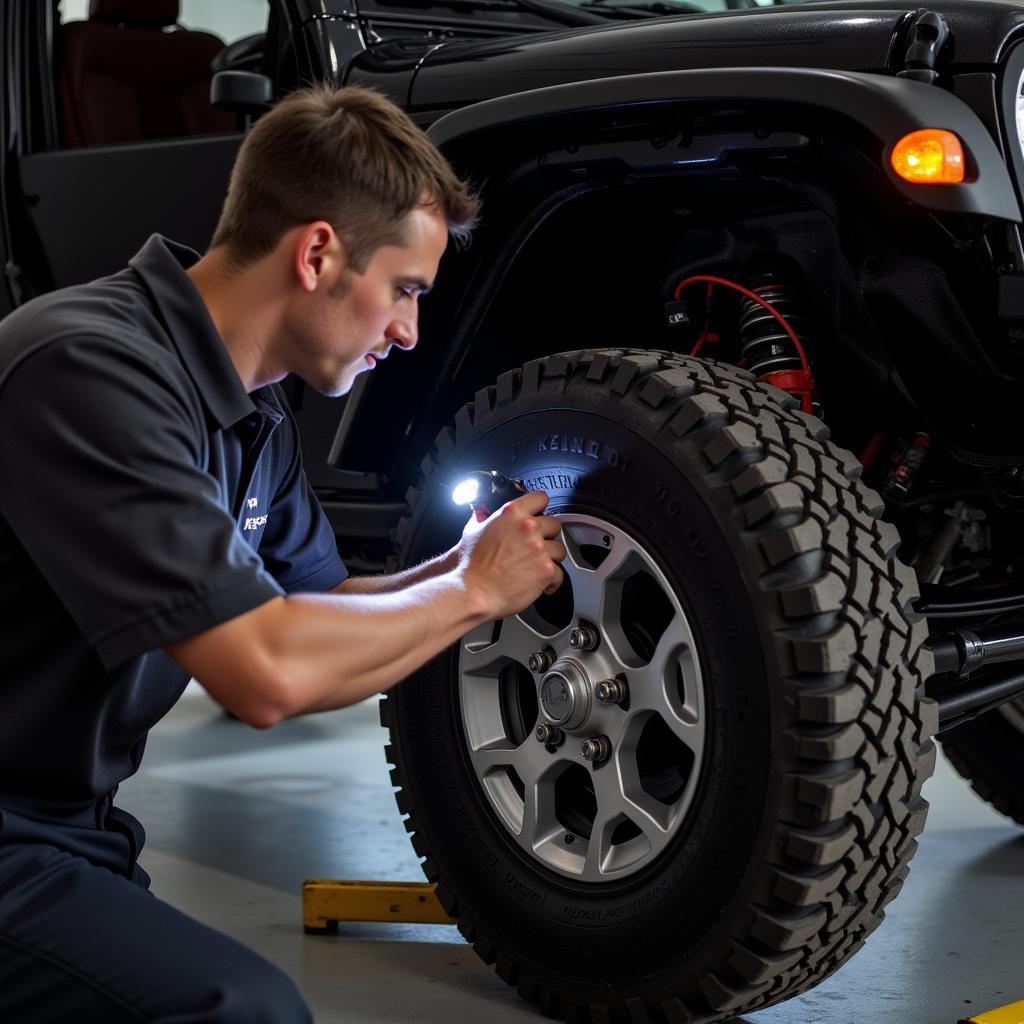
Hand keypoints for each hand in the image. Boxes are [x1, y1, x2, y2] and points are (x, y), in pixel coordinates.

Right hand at [458, 491, 566, 619]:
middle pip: (554, 524)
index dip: (540, 508)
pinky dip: (552, 581)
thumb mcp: (472, 532)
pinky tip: (542, 584)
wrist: (474, 591)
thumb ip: (482, 520)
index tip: (539, 515)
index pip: (540, 498)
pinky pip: (560, 574)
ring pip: (560, 549)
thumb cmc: (470, 566)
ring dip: (551, 558)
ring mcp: (539, 549)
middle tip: (536, 546)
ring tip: (537, 566)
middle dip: (547, 536)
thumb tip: (482, 515)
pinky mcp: (546, 570)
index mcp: (512, 513)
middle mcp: (528, 527)